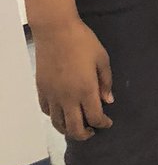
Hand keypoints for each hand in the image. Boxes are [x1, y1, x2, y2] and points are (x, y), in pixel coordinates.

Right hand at [32, 18, 112, 140]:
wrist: (56, 30)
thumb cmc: (83, 41)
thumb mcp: (102, 58)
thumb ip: (106, 81)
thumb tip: (108, 101)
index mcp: (86, 90)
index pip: (95, 118)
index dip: (103, 124)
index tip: (108, 122)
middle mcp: (68, 97)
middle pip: (75, 128)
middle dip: (85, 134)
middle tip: (92, 130)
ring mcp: (52, 95)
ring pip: (58, 123)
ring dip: (68, 129)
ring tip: (77, 125)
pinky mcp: (41, 89)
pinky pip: (46, 111)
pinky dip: (55, 117)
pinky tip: (62, 112)